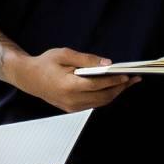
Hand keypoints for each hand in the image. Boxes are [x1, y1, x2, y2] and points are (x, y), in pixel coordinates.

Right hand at [11, 46, 138, 112]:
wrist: (29, 78)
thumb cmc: (46, 63)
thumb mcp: (65, 54)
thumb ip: (86, 59)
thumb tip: (106, 64)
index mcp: (68, 85)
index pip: (97, 85)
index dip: (113, 80)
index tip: (127, 75)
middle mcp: (71, 100)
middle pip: (102, 96)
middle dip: (120, 88)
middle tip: (134, 78)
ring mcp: (72, 107)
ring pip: (100, 102)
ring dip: (115, 93)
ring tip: (128, 82)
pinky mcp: (72, 109)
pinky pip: (94, 104)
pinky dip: (105, 96)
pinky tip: (113, 87)